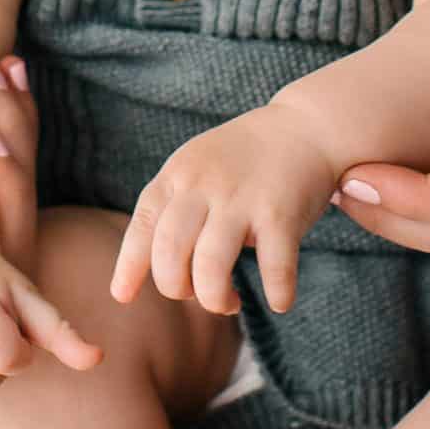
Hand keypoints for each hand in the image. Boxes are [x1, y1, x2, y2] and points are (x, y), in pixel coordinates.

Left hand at [111, 100, 339, 317]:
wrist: (306, 126)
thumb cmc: (244, 160)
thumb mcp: (196, 166)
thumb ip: (173, 206)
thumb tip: (147, 268)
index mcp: (178, 174)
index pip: (142, 225)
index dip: (129, 266)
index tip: (123, 295)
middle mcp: (204, 185)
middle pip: (170, 253)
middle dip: (177, 288)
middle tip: (196, 294)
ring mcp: (243, 198)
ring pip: (210, 267)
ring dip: (215, 299)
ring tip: (229, 302)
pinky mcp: (281, 213)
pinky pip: (273, 268)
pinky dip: (276, 294)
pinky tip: (279, 300)